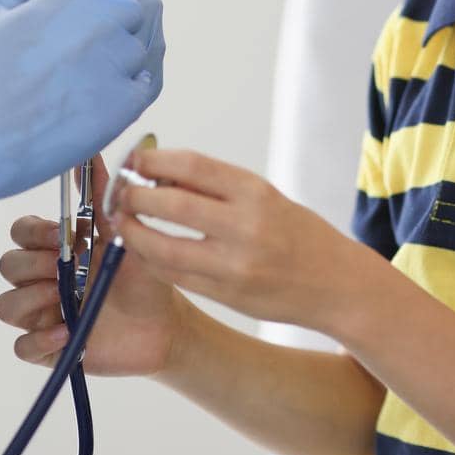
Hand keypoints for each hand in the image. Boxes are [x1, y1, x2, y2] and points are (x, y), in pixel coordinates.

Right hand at [0, 0, 166, 231]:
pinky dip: (129, 89)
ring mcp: (117, 64)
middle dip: (117, 21)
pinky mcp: (124, 105)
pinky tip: (101, 97)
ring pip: (141, 49)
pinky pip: (144, 85)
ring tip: (84, 77)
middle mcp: (103, 23)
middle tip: (88, 45)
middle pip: (134, 9)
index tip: (98, 3)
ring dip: (122, 57)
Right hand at [0, 156, 189, 376]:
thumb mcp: (127, 234)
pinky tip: (68, 330)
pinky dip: (40, 339)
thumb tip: (91, 155)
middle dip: (31, 263)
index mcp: (57, 249)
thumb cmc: (143, 277)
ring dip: (30, 298)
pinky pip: (22, 346)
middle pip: (7, 265)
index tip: (62, 234)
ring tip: (64, 296)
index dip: (34, 232)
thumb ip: (106, 197)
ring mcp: (42, 314)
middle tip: (63, 267)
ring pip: (6, 305)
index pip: (22, 232)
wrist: (164, 324)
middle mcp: (42, 279)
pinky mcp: (48, 348)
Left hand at [108, 149, 365, 332]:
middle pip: (171, 204)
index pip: (192, 166)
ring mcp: (234, 264)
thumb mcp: (267, 198)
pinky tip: (142, 249)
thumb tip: (161, 171)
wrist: (335, 284)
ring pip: (163, 247)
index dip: (154, 160)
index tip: (134, 160)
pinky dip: (151, 260)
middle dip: (134, 196)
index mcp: (257, 192)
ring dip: (132, 233)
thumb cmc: (299, 234)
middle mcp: (246, 225)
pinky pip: (174, 275)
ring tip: (121, 222)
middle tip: (118, 192)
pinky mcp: (225, 294)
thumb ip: (219, 188)